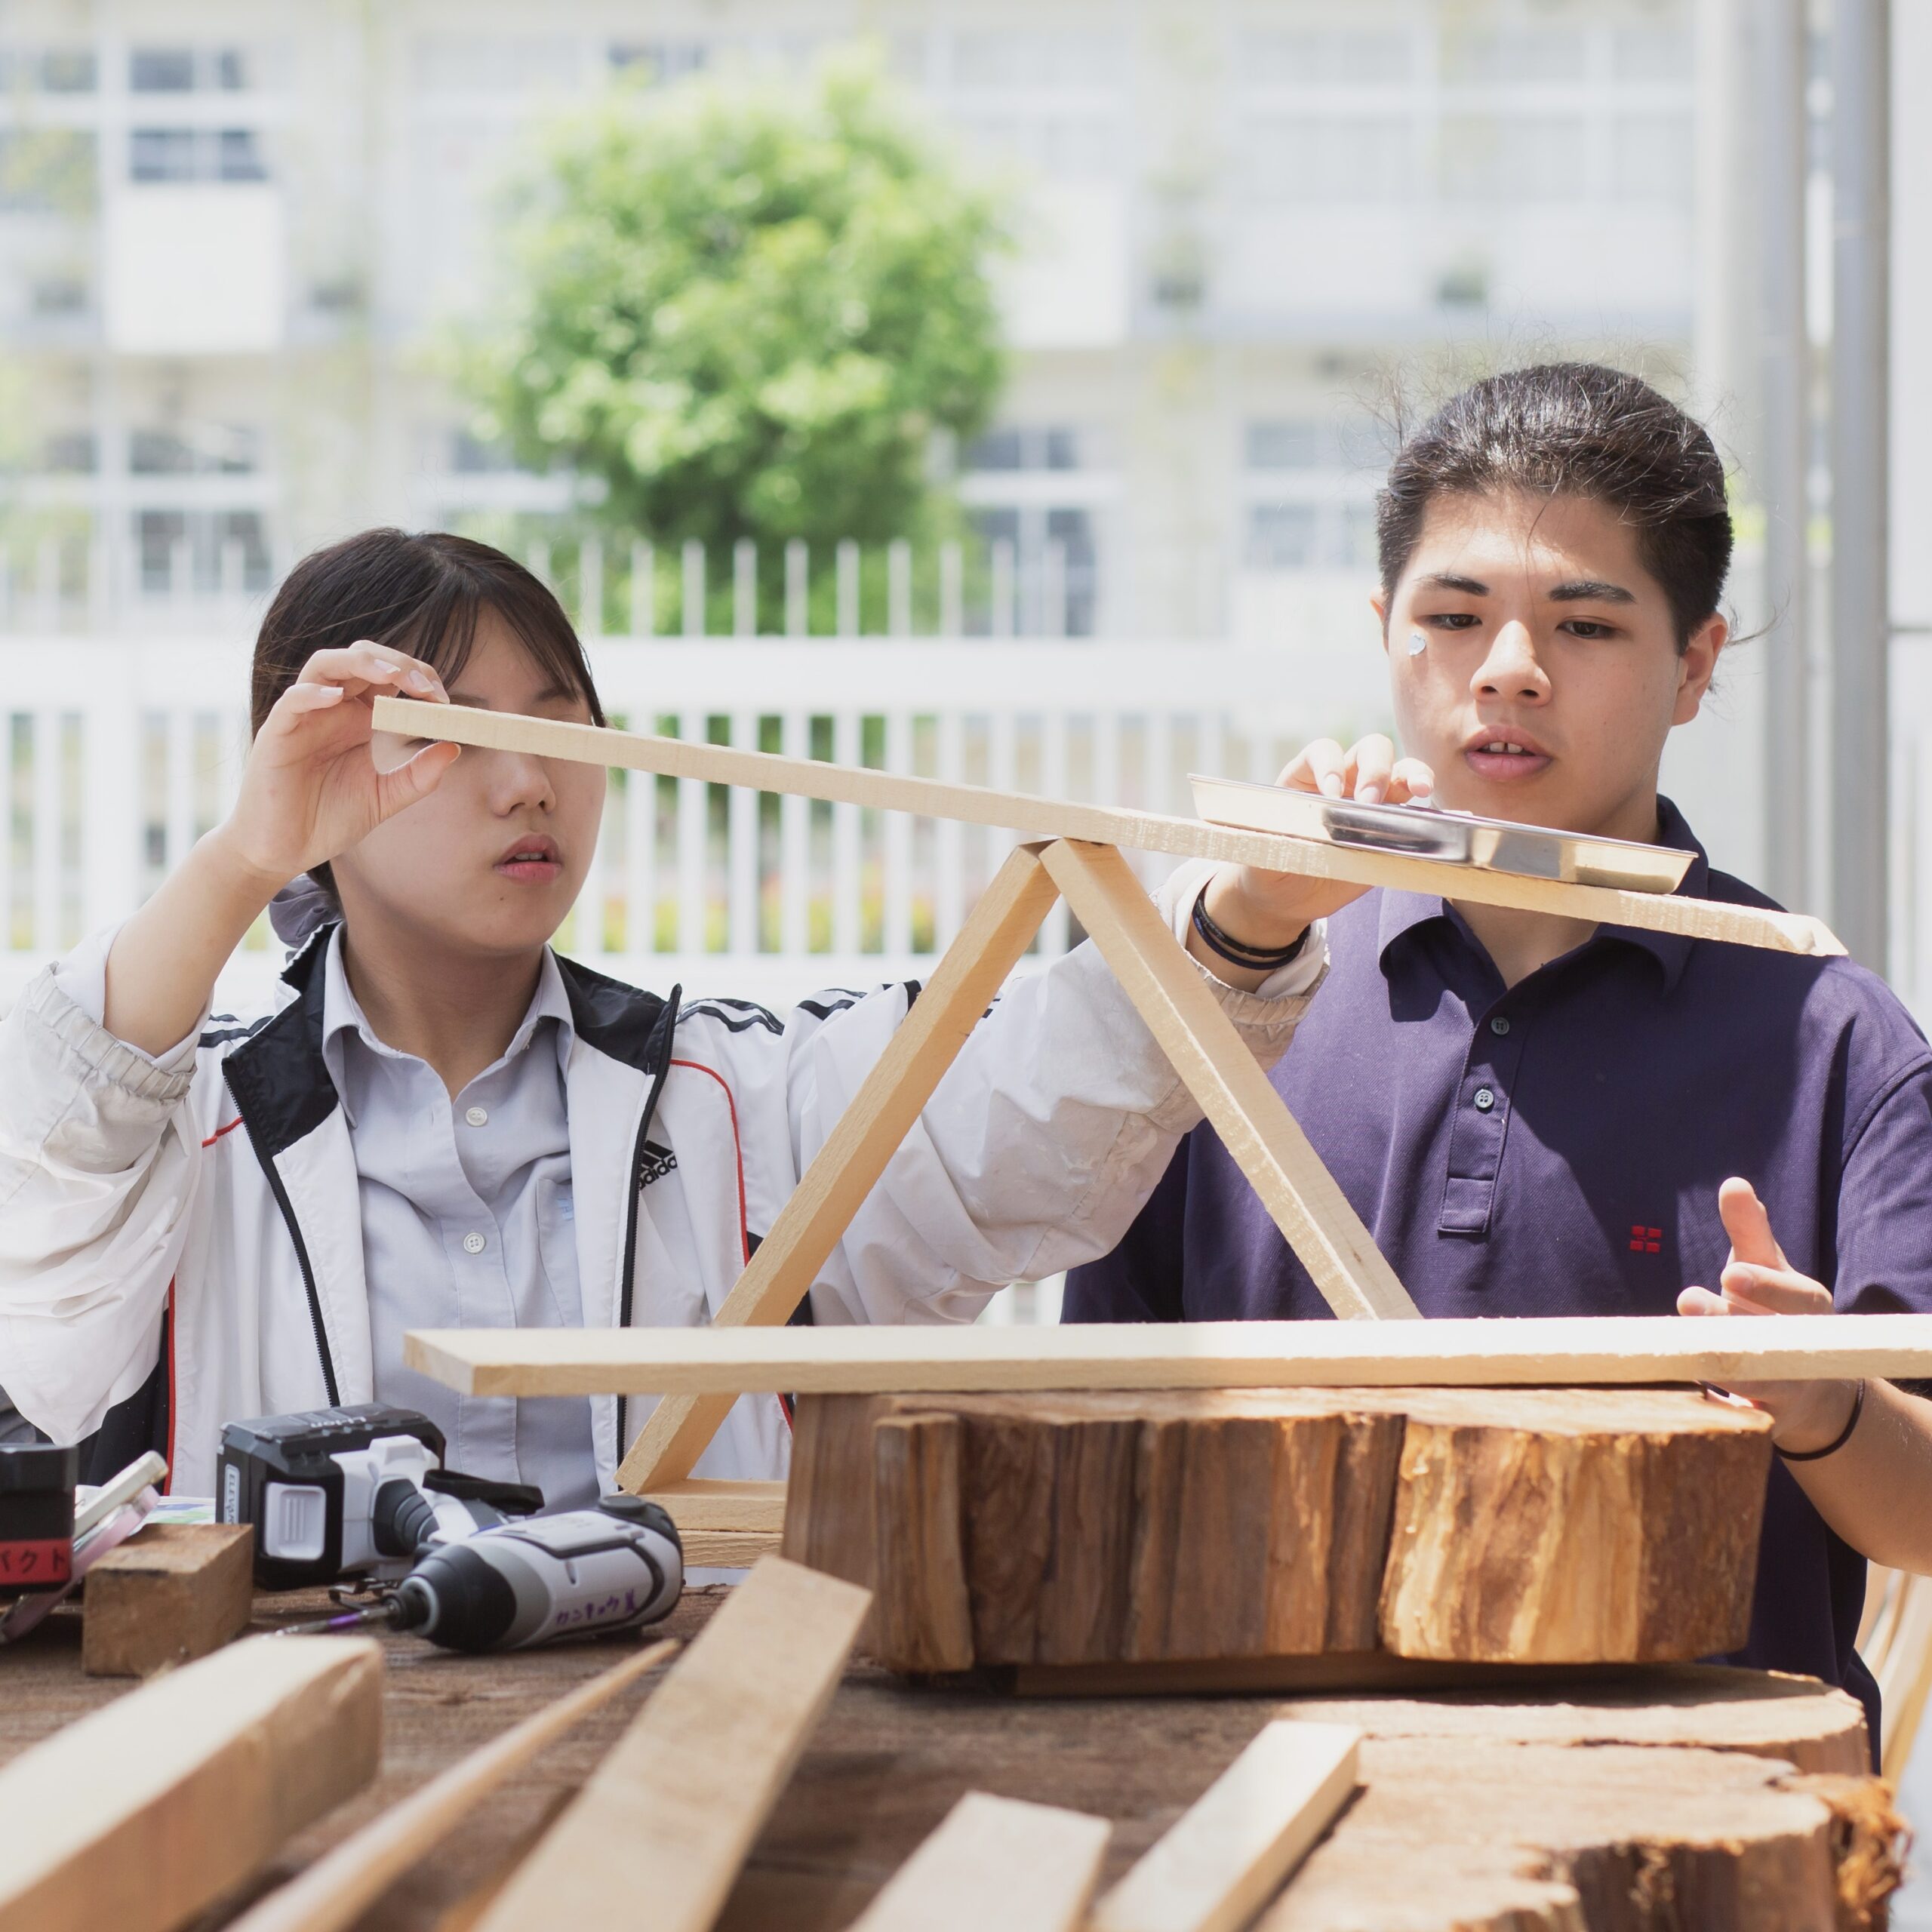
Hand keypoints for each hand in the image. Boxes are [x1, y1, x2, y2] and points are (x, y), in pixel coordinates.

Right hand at [212, 643, 461, 896]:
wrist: (283, 850)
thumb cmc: (329, 819)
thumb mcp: (383, 798)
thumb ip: (418, 776)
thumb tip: (455, 747)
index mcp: (359, 718)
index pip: (390, 677)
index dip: (419, 679)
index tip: (445, 702)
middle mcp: (332, 709)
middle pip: (362, 660)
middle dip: (398, 664)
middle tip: (427, 688)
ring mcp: (303, 718)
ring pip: (325, 666)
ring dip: (360, 663)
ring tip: (392, 676)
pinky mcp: (276, 734)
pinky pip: (291, 702)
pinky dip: (313, 694)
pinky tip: (337, 698)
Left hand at [1193, 735, 1435, 972]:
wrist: (1284, 898)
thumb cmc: (1268, 865)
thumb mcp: (1261, 852)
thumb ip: (1276, 838)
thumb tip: (1296, 831)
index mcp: (1306, 777)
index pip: (1323, 751)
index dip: (1330, 764)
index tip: (1331, 791)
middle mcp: (1344, 780)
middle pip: (1371, 750)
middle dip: (1376, 769)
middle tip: (1371, 802)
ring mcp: (1374, 802)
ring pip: (1402, 772)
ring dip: (1415, 776)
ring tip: (1421, 791)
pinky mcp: (1394, 829)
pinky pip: (1419, 812)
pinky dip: (1434, 811)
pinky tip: (1448, 818)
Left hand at [1678, 1177, 1855, 1451]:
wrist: (1813, 1389)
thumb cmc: (1776, 1310)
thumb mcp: (1767, 1268)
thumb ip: (1750, 1231)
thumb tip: (1734, 1184)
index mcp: (1807, 1308)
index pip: (1796, 1296)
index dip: (1765, 1286)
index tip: (1729, 1272)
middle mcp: (1802, 1348)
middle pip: (1771, 1337)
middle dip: (1728, 1321)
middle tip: (1687, 1301)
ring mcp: (1787, 1388)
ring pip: (1756, 1382)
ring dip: (1718, 1363)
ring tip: (1680, 1344)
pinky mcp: (1764, 1422)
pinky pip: (1740, 1419)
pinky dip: (1714, 1407)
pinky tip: (1682, 1392)